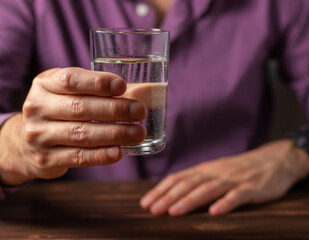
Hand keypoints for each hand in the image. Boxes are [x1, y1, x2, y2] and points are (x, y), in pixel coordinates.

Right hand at [0, 68, 146, 185]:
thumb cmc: (60, 110)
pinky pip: (77, 157)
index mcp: (45, 84)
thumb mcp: (72, 92)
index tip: (122, 86)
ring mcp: (38, 135)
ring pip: (81, 134)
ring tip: (138, 133)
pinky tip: (119, 153)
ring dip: (114, 134)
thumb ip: (106, 90)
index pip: (71, 80)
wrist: (24, 143)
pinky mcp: (45, 159)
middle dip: (115, 110)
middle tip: (140, 112)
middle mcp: (38, 107)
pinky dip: (100, 155)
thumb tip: (154, 91)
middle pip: (80, 107)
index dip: (97, 83)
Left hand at [140, 139, 308, 215]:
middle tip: (153, 210)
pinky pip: (238, 196)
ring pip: (209, 189)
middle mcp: (217, 172)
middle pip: (189, 184)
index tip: (146, 203)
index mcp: (207, 169)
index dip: (161, 190)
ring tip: (174, 212)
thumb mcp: (218, 171)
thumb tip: (173, 193)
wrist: (275, 159)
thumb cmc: (242, 169)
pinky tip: (215, 212)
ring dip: (190, 200)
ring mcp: (235, 179)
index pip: (179, 178)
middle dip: (169, 197)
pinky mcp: (253, 187)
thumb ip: (199, 180)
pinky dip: (226, 203)